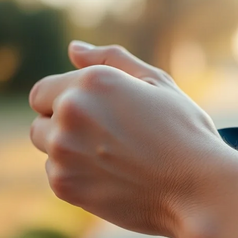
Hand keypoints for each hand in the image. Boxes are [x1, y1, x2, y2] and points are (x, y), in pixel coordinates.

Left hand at [29, 41, 237, 237]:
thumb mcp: (157, 83)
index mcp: (90, 82)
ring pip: (47, 149)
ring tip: (112, 159)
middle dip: (64, 127)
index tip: (96, 117)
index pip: (44, 92)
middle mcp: (70, 112)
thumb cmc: (184, 132)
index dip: (67, 103)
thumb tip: (74, 48)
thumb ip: (110, 60)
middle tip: (108, 140)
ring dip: (69, 151)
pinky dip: (77, 177)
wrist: (197, 189)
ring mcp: (63, 150)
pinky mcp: (64, 184)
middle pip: (40, 120)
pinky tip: (113, 177)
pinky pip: (57, 175)